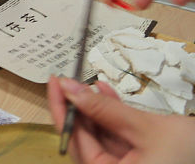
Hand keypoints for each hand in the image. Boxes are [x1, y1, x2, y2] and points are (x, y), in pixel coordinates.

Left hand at [48, 76, 194, 162]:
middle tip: (69, 81)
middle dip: (78, 109)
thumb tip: (70, 89)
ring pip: (100, 137)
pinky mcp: (137, 161)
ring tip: (90, 84)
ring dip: (95, 110)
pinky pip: (117, 138)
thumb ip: (105, 111)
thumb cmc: (189, 151)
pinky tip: (106, 92)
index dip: (62, 111)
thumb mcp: (144, 129)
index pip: (75, 143)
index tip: (55, 83)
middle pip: (85, 141)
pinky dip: (112, 117)